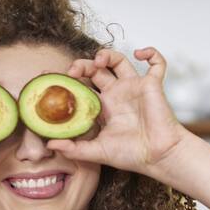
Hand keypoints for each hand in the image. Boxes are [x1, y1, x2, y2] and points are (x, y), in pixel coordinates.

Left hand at [46, 47, 189, 177]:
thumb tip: (50, 144)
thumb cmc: (132, 155)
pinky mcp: (152, 85)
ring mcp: (134, 87)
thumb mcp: (97, 152)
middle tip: (74, 71)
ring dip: (107, 54)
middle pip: (96, 70)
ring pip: (119, 60)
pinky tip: (140, 53)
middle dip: (83, 65)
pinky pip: (156, 63)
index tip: (53, 77)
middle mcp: (117, 94)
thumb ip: (74, 149)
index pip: (82, 86)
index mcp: (103, 107)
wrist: (158, 157)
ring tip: (99, 60)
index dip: (68, 79)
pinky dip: (151, 53)